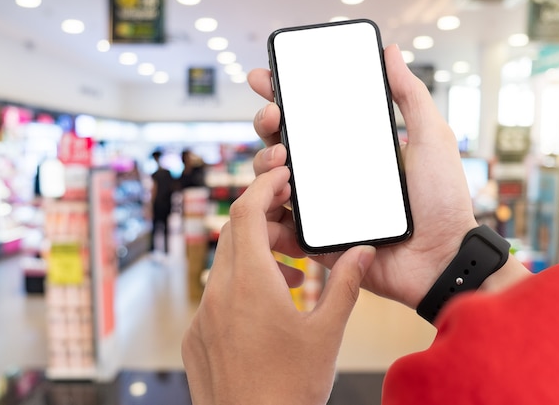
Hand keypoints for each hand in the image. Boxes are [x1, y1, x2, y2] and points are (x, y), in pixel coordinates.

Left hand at [182, 166, 375, 404]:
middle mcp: (218, 295)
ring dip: (258, 256)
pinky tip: (270, 306)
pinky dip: (242, 284)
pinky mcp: (196, 337)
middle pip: (235, 235)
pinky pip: (217, 294)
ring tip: (294, 274)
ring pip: (226, 265)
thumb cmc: (290, 389)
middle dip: (267, 224)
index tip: (281, 175)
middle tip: (297, 233)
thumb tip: (361, 251)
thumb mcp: (327, 333)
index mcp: (250, 285)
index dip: (263, 186)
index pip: (246, 213)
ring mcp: (203, 317)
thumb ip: (344, 284)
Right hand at [248, 44, 478, 308]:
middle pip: (283, 144)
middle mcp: (332, 174)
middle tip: (272, 116)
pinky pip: (280, 223)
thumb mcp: (431, 139)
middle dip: (266, 124)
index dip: (283, 97)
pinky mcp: (316, 237)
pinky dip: (268, 208)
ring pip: (273, 180)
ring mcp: (321, 206)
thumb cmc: (442, 200)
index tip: (266, 80)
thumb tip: (391, 53)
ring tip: (278, 158)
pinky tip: (277, 194)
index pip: (310, 118)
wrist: (442, 259)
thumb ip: (411, 96)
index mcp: (353, 150)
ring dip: (263, 163)